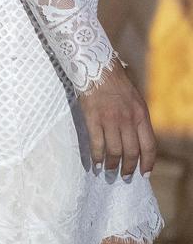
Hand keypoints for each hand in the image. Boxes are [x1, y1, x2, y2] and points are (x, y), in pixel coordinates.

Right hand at [79, 61, 155, 177]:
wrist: (97, 66)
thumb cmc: (116, 83)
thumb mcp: (135, 100)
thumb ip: (137, 119)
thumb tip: (137, 140)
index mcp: (141, 115)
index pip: (149, 146)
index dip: (147, 162)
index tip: (144, 174)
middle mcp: (128, 120)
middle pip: (131, 151)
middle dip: (128, 167)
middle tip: (124, 177)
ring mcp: (110, 119)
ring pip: (114, 150)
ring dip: (112, 164)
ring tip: (109, 171)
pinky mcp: (93, 117)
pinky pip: (96, 142)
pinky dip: (97, 156)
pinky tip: (96, 163)